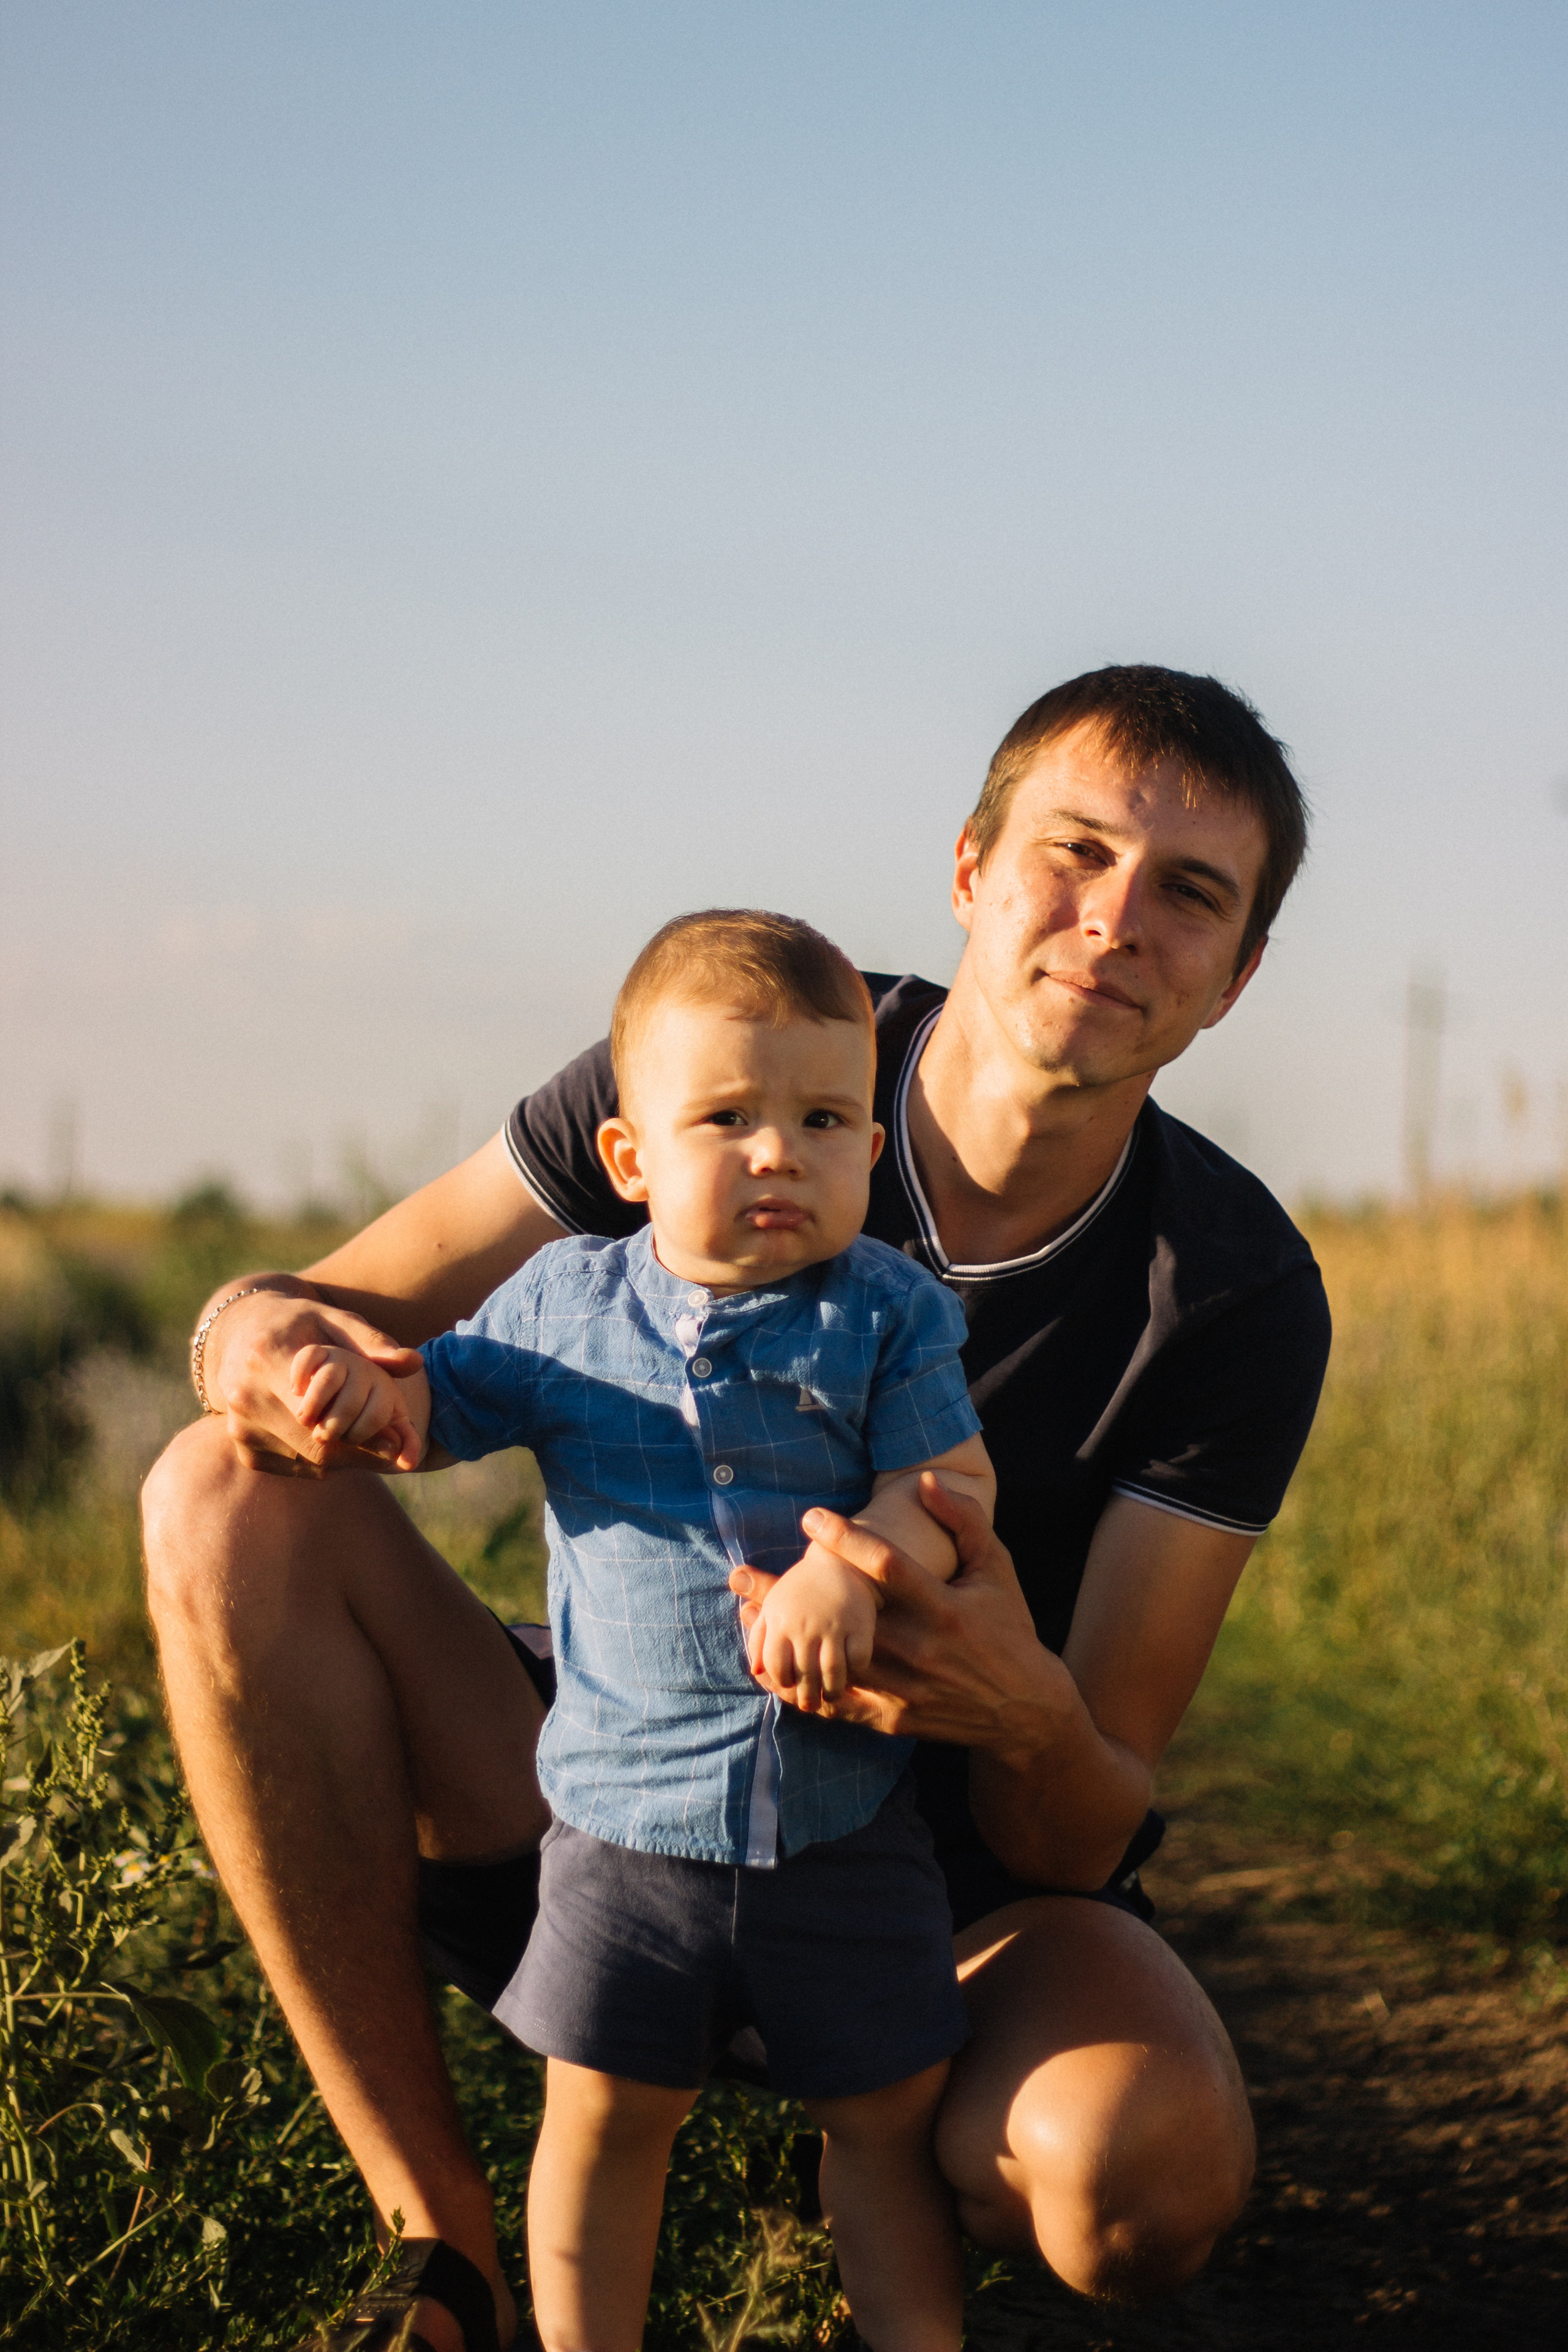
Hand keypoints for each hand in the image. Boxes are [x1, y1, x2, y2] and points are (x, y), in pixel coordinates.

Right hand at [201, 1288, 425, 1475]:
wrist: (242, 1332)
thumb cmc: (300, 1323)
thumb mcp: (335, 1319)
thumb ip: (373, 1341)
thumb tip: (414, 1362)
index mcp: (265, 1358)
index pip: (321, 1409)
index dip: (364, 1428)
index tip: (396, 1437)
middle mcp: (244, 1396)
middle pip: (316, 1443)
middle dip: (358, 1444)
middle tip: (387, 1440)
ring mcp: (239, 1427)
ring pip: (308, 1460)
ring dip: (343, 1454)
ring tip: (358, 1430)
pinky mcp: (244, 1450)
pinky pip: (295, 1467)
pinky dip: (321, 1457)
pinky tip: (327, 1432)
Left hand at [731, 1473, 1076, 1755]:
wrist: (1025, 1709)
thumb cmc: (1009, 1628)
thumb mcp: (998, 1569)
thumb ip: (965, 1523)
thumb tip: (928, 1482)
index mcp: (944, 1607)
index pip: (888, 1566)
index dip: (846, 1539)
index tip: (809, 1517)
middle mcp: (920, 1649)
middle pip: (841, 1617)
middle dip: (787, 1594)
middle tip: (740, 1573)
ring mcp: (904, 1688)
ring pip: (830, 1661)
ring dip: (783, 1640)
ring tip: (744, 1617)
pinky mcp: (893, 1717)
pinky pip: (837, 1704)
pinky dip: (801, 1690)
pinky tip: (769, 1670)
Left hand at [745, 1542, 878, 1711]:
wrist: (838, 1559)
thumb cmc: (801, 1589)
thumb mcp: (774, 1607)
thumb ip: (759, 1640)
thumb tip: (755, 1671)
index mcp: (781, 1621)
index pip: (776, 1666)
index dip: (782, 1681)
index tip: (790, 1684)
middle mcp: (805, 1625)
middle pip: (804, 1675)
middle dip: (807, 1696)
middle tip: (812, 1703)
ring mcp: (834, 1625)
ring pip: (832, 1674)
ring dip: (832, 1691)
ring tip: (832, 1695)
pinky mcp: (861, 1624)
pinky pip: (859, 1660)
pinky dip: (856, 1671)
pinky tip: (855, 1673)